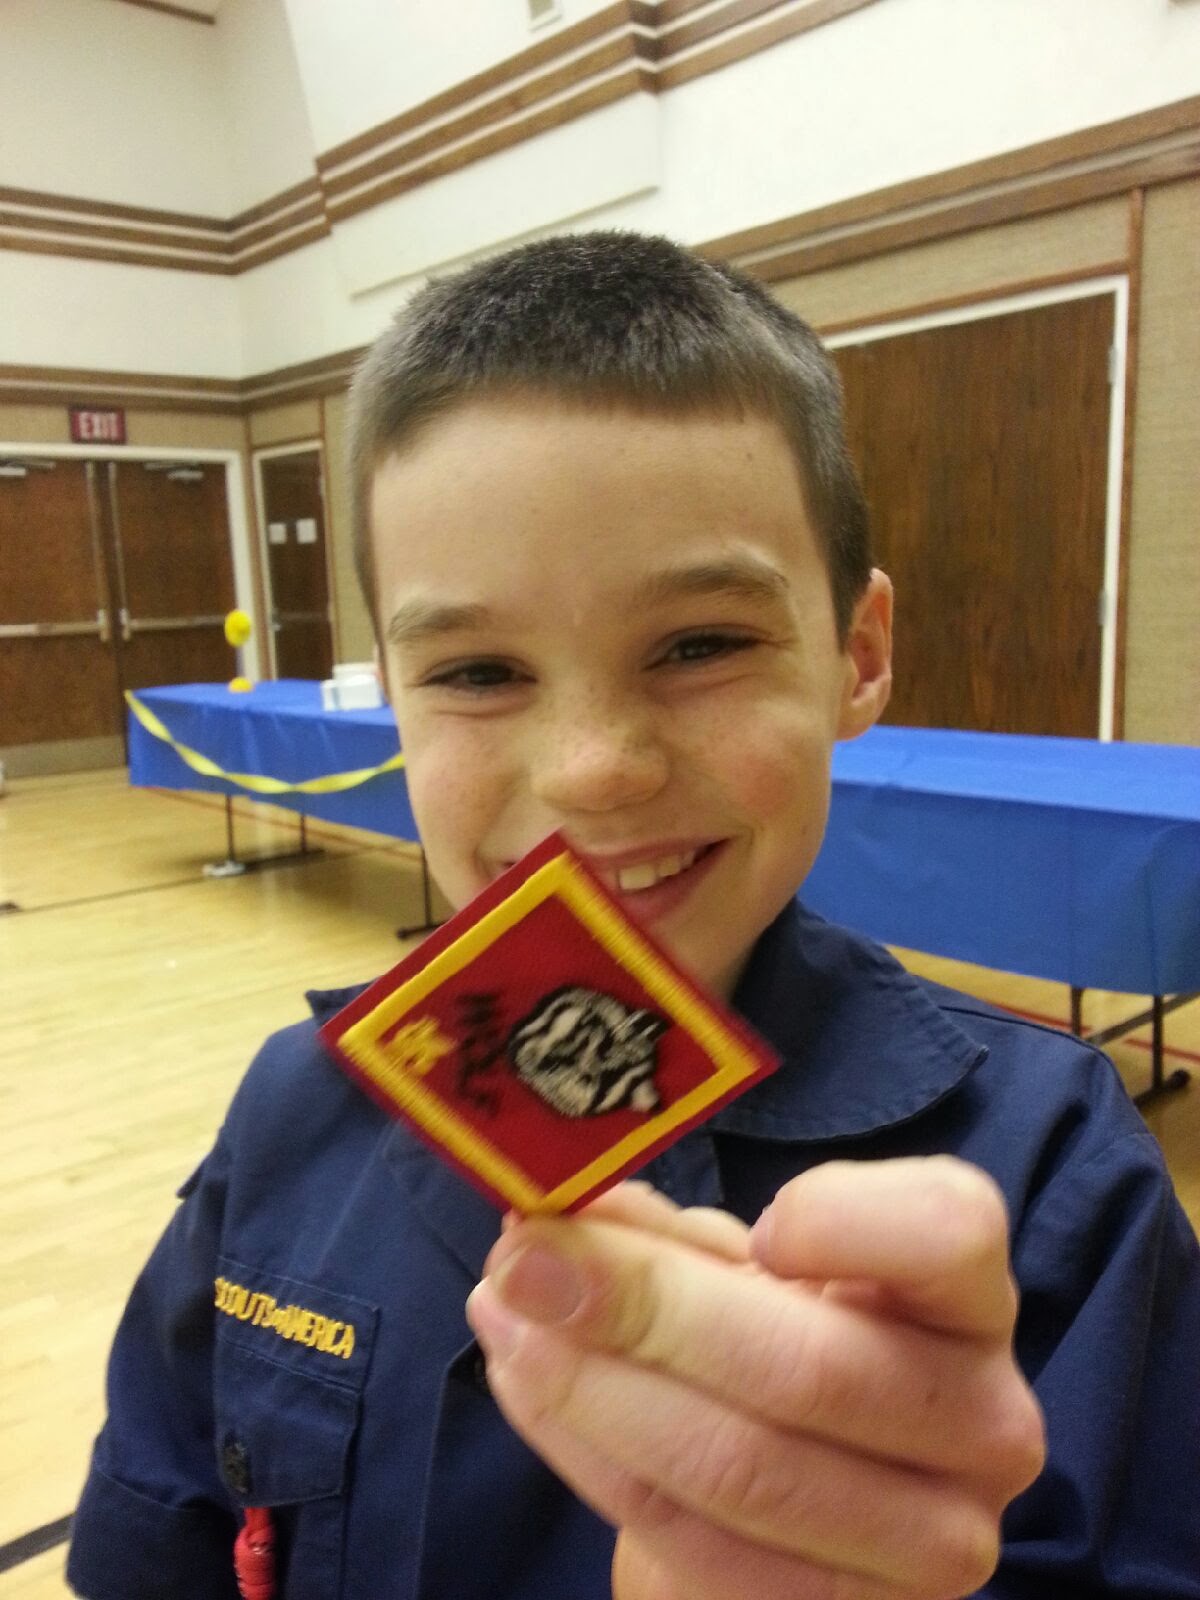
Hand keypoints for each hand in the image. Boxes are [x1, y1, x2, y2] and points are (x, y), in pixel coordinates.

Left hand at [466, 1159, 1044, 1599]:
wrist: (820, 1492)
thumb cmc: (788, 1335)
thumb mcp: (751, 1270)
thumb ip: (678, 1238)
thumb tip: (569, 1214)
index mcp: (969, 1300)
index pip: (947, 1234)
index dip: (845, 1219)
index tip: (753, 1219)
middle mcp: (980, 1424)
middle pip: (809, 1369)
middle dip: (644, 1308)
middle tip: (527, 1259)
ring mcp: (925, 1547)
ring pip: (741, 1470)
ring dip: (594, 1389)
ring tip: (503, 1314)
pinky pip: (689, 1544)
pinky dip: (586, 1453)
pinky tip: (524, 1380)